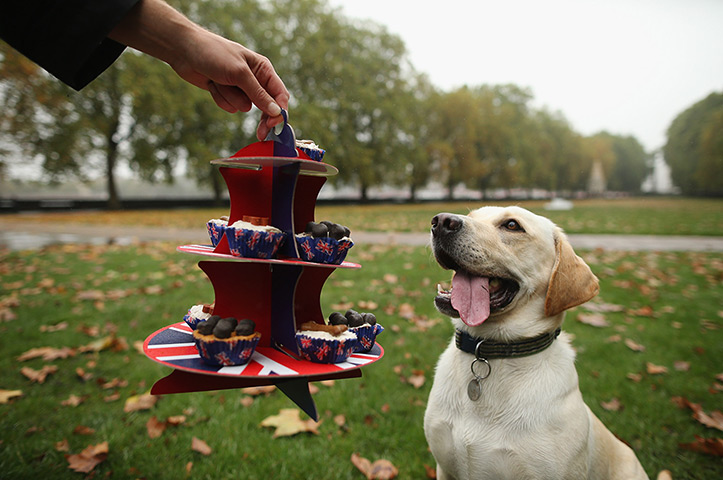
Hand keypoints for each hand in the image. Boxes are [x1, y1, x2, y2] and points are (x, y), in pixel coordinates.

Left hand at [110, 0, 289, 139]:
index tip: (275, 125)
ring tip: (220, 82)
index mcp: (263, 69)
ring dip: (231, 98)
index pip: (280, 94)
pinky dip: (220, 98)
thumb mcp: (239, 73)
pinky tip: (212, 84)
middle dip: (262, 118)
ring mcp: (239, 87)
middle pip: (266, 106)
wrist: (184, 50)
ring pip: (244, 106)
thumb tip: (276, 112)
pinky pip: (229, 106)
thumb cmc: (213, 53)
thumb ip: (259, 94)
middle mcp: (254, 78)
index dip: (280, 111)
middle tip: (260, 134)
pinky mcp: (225, 92)